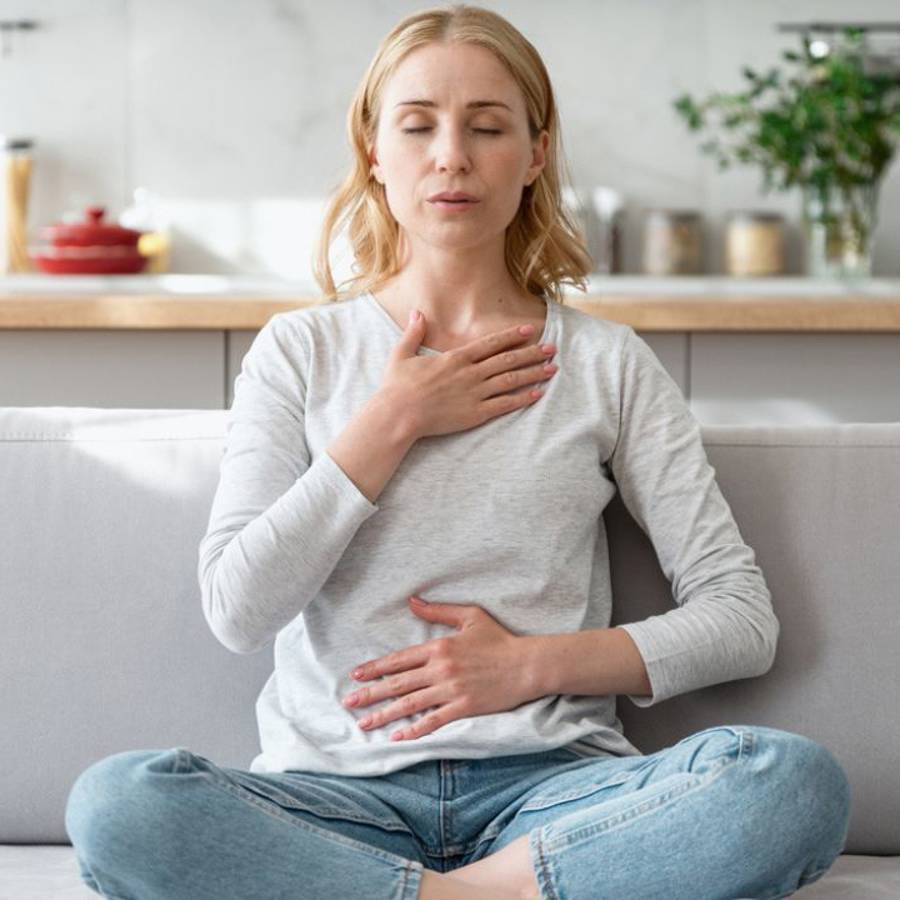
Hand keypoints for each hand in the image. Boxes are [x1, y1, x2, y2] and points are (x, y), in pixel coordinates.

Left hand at [342, 596, 539, 741]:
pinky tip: (398, 737)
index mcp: (439, 646)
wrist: (527, 664)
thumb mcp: (469, 616)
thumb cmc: (499, 639)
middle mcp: (441, 669)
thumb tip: (412, 600)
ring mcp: (451, 690)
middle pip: (398, 683)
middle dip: (371, 693)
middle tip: (349, 702)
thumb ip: (439, 610)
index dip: (376, 667)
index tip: (357, 674)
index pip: (400, 659)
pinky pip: (433, 721)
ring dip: (384, 714)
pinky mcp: (464, 707)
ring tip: (364, 722)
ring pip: (410, 704)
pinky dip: (414, 730)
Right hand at [379, 309, 556, 440]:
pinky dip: (523, 398)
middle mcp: (470, 373)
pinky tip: (538, 393)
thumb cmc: (397, 387)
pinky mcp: (475, 414)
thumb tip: (417, 312)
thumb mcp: (402, 354)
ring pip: (511, 380)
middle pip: (508, 359)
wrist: (398, 414)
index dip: (512, 336)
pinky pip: (505, 404)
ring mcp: (475, 394)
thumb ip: (414, 332)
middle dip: (532, 353)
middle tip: (552, 348)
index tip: (530, 330)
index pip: (491, 343)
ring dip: (533, 373)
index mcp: (456, 358)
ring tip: (552, 368)